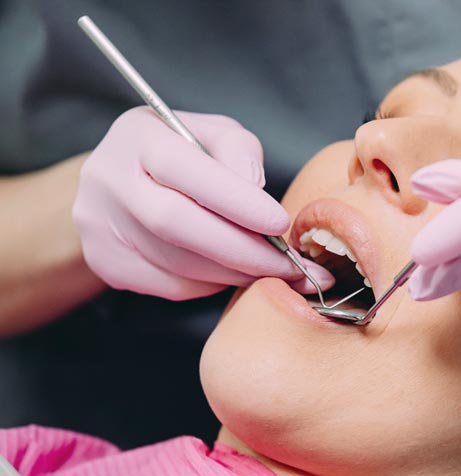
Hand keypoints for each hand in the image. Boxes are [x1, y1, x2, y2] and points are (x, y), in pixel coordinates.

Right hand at [73, 107, 332, 299]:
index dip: (237, 202)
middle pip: (177, 224)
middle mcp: (109, 179)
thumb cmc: (182, 153)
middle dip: (242, 250)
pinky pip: (169, 285)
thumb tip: (255, 191)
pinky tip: (233, 273)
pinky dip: (210, 284)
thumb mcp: (213, 134)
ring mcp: (100, 225)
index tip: (280, 223)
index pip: (187, 171)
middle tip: (289, 266)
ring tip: (272, 271)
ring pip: (176, 262)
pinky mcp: (105, 262)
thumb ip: (239, 151)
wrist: (120, 182)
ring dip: (233, 272)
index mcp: (139, 136)